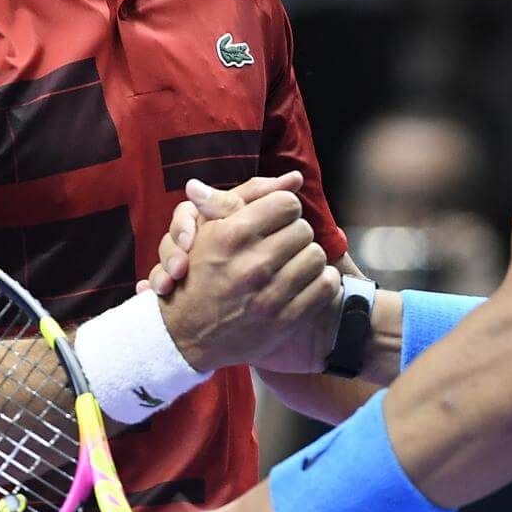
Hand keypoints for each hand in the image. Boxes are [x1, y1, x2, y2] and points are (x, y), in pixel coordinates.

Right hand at [155, 175, 339, 372]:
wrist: (186, 334)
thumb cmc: (199, 272)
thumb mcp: (208, 228)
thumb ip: (247, 197)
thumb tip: (292, 178)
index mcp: (233, 235)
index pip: (287, 203)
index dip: (283, 209)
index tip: (276, 220)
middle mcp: (253, 265)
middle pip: (304, 229)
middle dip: (294, 234)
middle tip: (282, 244)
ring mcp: (270, 296)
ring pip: (317, 256)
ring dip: (308, 258)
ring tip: (292, 262)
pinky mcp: (285, 321)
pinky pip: (325, 286)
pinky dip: (322, 281)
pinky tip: (306, 281)